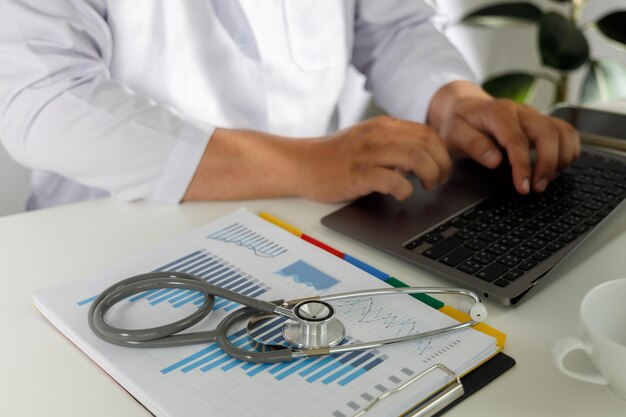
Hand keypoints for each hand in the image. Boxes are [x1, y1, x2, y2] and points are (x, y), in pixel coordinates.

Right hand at [183, 118, 450, 202]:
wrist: (301, 163)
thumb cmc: (334, 158)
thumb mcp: (368, 142)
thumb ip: (394, 145)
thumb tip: (423, 158)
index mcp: (384, 126)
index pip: (428, 133)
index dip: (443, 152)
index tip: (443, 168)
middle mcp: (379, 135)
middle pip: (428, 144)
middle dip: (442, 165)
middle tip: (439, 181)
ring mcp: (368, 153)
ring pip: (417, 157)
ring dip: (430, 174)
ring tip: (427, 186)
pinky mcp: (358, 173)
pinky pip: (393, 180)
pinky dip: (405, 189)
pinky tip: (401, 194)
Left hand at [429, 81, 580, 193]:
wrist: (465, 108)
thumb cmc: (460, 123)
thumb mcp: (455, 135)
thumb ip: (474, 145)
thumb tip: (495, 161)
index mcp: (498, 112)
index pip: (517, 140)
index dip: (523, 166)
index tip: (523, 187)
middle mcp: (521, 111)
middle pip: (547, 134)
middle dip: (547, 164)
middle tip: (537, 188)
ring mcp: (534, 116)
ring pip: (562, 131)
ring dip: (560, 158)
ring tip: (546, 179)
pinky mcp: (542, 122)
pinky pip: (566, 132)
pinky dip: (568, 150)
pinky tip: (555, 167)